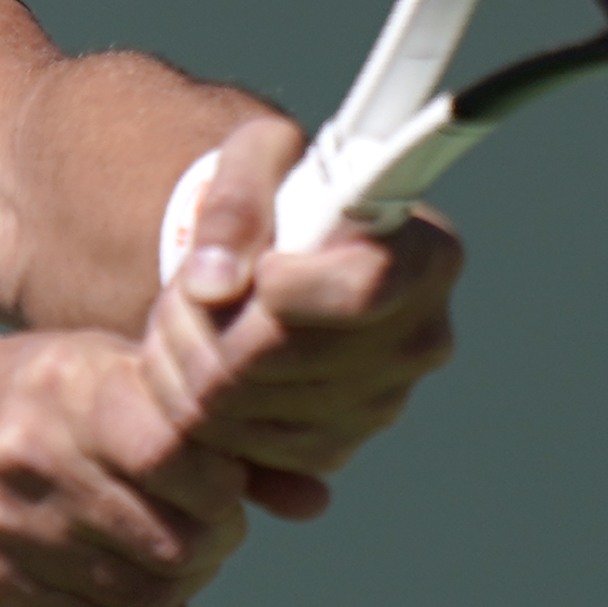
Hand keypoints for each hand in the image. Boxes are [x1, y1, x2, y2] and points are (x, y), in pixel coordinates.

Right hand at [0, 331, 256, 606]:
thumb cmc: (42, 404)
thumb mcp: (112, 377)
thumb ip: (209, 428)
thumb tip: (315, 502)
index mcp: (66, 389)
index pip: (179, 455)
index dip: (224, 484)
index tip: (224, 483)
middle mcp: (28, 458)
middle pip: (175, 538)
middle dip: (216, 542)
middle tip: (213, 528)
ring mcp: (4, 528)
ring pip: (148, 591)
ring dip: (187, 583)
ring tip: (181, 555)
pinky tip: (153, 594)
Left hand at [136, 114, 462, 519]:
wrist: (275, 258)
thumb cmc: (279, 194)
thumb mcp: (258, 159)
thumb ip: (235, 201)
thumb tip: (214, 283)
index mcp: (426, 257)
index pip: (364, 289)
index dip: (288, 286)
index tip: (259, 266)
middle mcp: (419, 339)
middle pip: (279, 356)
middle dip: (203, 320)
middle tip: (181, 287)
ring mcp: (379, 404)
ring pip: (239, 404)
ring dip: (183, 360)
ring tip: (181, 317)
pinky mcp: (332, 448)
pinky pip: (237, 445)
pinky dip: (192, 406)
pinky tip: (194, 358)